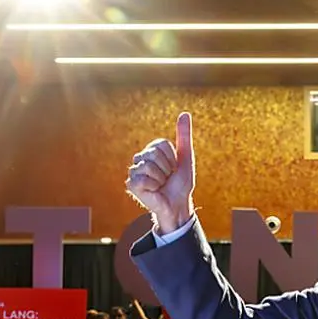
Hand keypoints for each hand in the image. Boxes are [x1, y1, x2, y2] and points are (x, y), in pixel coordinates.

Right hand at [126, 112, 196, 233]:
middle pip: (154, 153)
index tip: (174, 168)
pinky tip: (154, 190)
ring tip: (161, 184)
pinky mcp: (132, 184)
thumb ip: (183, 135)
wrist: (179, 204)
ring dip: (161, 178)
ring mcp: (135, 171)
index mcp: (152, 150)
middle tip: (167, 178)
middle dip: (167, 168)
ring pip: (149, 166)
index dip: (172, 158)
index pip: (162, 144)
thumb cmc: (181, 183)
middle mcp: (141, 159)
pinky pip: (143, 179)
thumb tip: (184, 114)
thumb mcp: (186, 157)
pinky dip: (153, 186)